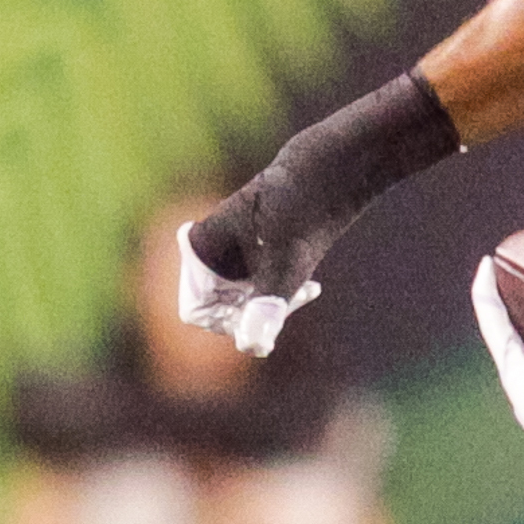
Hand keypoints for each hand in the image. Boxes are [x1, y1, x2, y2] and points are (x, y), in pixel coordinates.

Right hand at [177, 216, 310, 358]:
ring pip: (242, 301)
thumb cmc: (300, 215)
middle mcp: (206, 250)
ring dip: (274, 303)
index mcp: (198, 247)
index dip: (231, 323)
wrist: (327, 175)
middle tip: (296, 299)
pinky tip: (311, 286)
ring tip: (307, 290)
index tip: (266, 315)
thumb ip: (267, 308)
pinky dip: (281, 291)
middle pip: (220, 309)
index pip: (196, 313)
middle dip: (259, 312)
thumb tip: (252, 348)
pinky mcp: (250, 251)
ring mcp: (227, 251)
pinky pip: (256, 288)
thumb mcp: (284, 268)